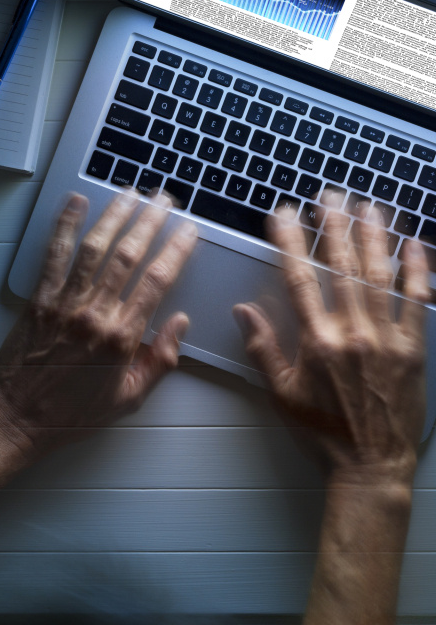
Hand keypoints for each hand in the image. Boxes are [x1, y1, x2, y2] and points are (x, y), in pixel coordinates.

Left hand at [0, 191, 196, 460]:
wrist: (19, 418)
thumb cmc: (74, 414)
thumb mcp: (129, 398)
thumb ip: (160, 360)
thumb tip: (180, 323)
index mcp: (123, 338)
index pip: (158, 281)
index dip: (177, 250)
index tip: (189, 230)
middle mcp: (95, 314)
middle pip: (129, 255)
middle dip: (150, 221)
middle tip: (163, 199)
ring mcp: (65, 303)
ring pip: (95, 248)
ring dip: (114, 216)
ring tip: (129, 193)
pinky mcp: (39, 299)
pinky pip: (54, 256)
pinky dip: (65, 226)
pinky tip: (75, 203)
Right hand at [234, 202, 429, 483]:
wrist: (371, 466)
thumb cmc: (322, 431)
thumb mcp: (281, 393)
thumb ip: (262, 348)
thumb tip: (243, 310)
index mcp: (317, 343)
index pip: (299, 279)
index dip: (290, 242)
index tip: (283, 215)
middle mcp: (353, 334)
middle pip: (341, 268)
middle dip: (333, 226)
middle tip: (328, 195)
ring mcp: (388, 339)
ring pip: (380, 276)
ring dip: (373, 236)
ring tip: (367, 205)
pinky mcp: (415, 349)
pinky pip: (418, 302)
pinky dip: (418, 271)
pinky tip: (414, 244)